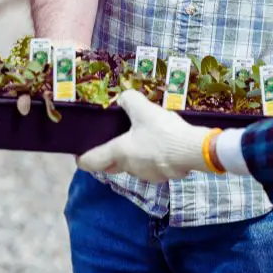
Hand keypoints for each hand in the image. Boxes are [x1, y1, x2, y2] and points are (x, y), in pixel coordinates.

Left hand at [76, 89, 209, 181]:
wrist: (192, 150)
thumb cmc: (163, 132)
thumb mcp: (145, 109)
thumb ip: (130, 100)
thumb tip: (124, 97)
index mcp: (119, 152)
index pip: (91, 162)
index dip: (83, 158)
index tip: (80, 153)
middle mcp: (129, 167)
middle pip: (111, 166)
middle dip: (109, 157)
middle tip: (113, 142)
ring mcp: (147, 174)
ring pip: (133, 166)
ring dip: (134, 156)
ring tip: (143, 138)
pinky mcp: (163, 175)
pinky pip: (151, 167)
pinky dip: (151, 158)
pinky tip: (161, 145)